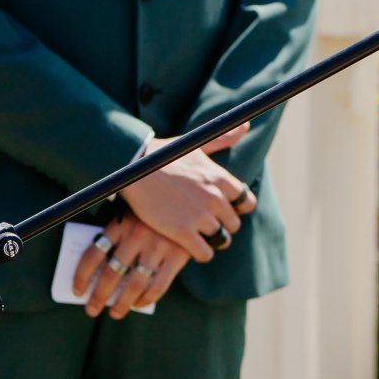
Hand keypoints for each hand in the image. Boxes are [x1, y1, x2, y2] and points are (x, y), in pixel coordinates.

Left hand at [73, 211, 188, 318]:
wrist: (191, 200)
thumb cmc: (155, 210)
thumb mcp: (132, 212)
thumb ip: (118, 233)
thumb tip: (97, 269)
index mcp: (121, 222)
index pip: (93, 254)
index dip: (82, 276)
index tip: (78, 291)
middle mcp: (137, 234)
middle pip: (111, 274)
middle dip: (99, 297)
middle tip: (92, 309)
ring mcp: (158, 245)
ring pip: (133, 285)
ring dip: (121, 304)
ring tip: (115, 313)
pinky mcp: (177, 255)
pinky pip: (158, 286)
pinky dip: (145, 300)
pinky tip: (138, 304)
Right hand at [120, 132, 258, 259]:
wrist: (132, 168)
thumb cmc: (164, 155)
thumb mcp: (198, 144)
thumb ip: (224, 139)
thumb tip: (246, 124)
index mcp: (221, 178)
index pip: (246, 202)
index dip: (236, 207)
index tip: (224, 208)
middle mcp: (215, 198)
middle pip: (234, 223)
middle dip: (223, 224)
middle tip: (207, 223)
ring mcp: (200, 216)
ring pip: (222, 239)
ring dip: (212, 240)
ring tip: (199, 236)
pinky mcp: (182, 233)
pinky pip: (205, 254)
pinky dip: (200, 253)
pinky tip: (189, 246)